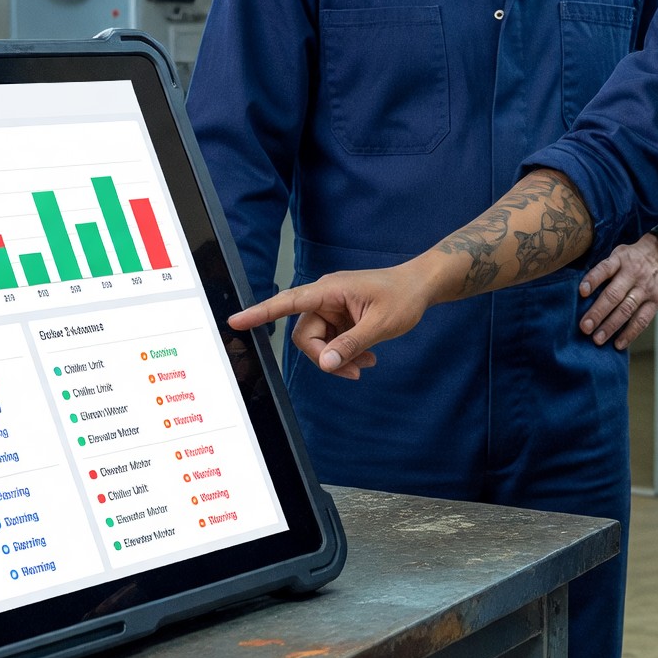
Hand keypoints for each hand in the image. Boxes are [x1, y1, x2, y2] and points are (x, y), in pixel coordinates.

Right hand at [226, 266, 436, 378]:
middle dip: (325, 357)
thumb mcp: (380, 324)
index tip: (236, 320)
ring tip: (367, 364)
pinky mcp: (340, 319)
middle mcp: (325, 298)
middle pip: (305, 336)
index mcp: (329, 290)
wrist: (421, 286)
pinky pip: (332, 342)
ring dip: (339, 358)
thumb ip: (351, 344)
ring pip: (319, 343)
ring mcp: (332, 309)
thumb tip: (325, 363)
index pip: (287, 302)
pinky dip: (346, 353)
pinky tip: (368, 358)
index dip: (260, 313)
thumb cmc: (403, 297)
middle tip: (354, 371)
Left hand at [577, 234, 657, 348]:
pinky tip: (618, 343)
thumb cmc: (635, 257)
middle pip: (614, 295)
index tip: (582, 292)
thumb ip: (605, 269)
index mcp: (621, 260)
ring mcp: (646, 288)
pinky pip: (642, 319)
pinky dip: (630, 333)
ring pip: (627, 310)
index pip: (605, 269)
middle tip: (585, 327)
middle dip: (598, 312)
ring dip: (611, 326)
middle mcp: (633, 274)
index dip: (593, 280)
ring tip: (597, 339)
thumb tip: (584, 293)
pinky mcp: (657, 301)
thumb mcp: (619, 253)